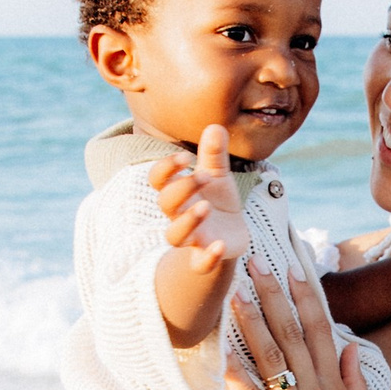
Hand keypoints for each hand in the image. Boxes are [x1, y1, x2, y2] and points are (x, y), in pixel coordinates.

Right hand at [150, 123, 247, 271]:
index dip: (166, 168)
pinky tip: (221, 246)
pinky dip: (207, 257)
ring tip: (205, 207)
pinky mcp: (205, 256)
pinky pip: (199, 263)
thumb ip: (215, 155)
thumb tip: (215, 125)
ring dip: (187, 221)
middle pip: (165, 204)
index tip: (186, 158)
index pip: (158, 179)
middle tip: (204, 177)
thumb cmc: (218, 202)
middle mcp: (179, 215)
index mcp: (179, 192)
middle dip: (181, 189)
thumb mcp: (219, 176)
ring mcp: (192, 237)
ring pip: (174, 236)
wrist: (232, 235)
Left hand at [228, 269, 387, 389]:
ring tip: (235, 295)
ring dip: (252, 325)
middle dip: (273, 296)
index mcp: (334, 388)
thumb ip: (354, 380)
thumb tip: (349, 346)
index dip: (305, 298)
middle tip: (255, 263)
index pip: (320, 331)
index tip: (291, 269)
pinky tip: (222, 355)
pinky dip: (237, 379)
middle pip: (293, 336)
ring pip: (271, 362)